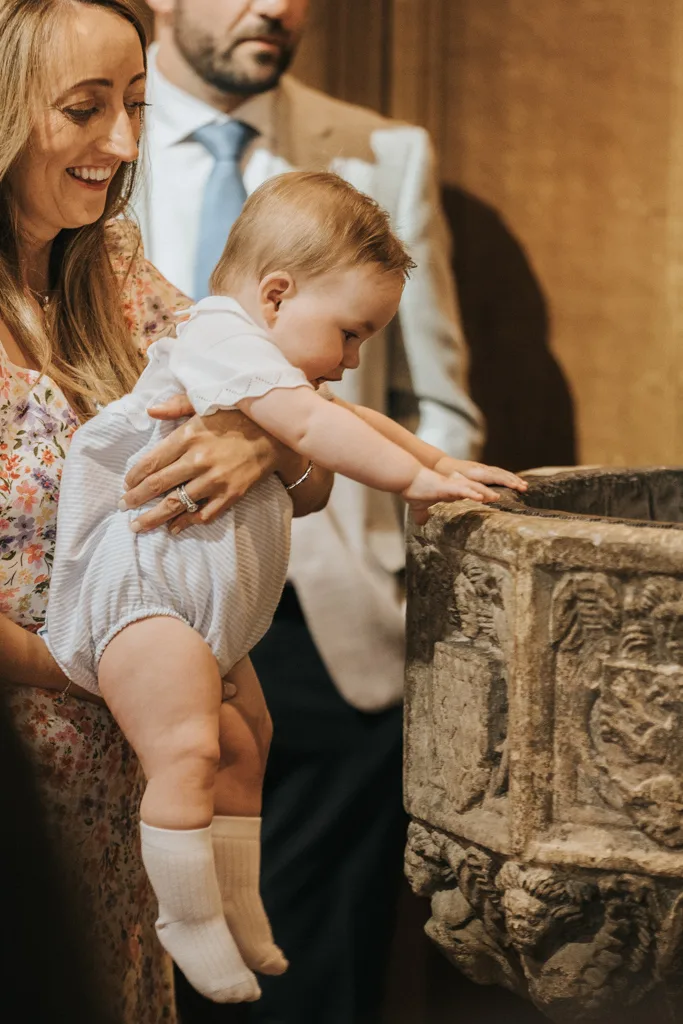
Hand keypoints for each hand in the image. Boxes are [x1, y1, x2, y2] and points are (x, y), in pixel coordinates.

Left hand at [120, 395, 278, 532]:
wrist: (276, 434)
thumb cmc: (239, 416)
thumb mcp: (207, 402)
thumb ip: (177, 405)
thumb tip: (150, 410)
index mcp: (188, 436)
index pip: (152, 461)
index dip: (134, 476)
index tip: (126, 485)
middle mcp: (198, 460)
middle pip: (158, 485)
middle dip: (136, 499)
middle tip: (124, 507)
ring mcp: (215, 480)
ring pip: (176, 504)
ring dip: (154, 517)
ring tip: (139, 525)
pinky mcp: (231, 494)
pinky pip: (204, 514)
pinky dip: (187, 523)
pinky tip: (174, 528)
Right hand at [402, 466, 500, 525]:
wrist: (406, 480)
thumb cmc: (414, 491)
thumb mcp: (419, 507)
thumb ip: (422, 514)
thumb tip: (420, 523)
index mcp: (452, 491)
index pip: (471, 492)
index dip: (483, 495)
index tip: (494, 500)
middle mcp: (455, 487)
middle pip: (477, 488)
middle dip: (490, 492)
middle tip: (501, 497)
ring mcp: (452, 485)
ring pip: (473, 487)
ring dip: (485, 492)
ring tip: (497, 497)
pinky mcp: (446, 486)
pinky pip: (462, 490)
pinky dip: (472, 493)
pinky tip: (482, 497)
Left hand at [434, 456, 526, 491]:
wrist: (442, 465)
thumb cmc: (446, 477)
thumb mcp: (452, 483)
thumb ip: (463, 488)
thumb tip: (474, 495)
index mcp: (475, 472)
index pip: (494, 477)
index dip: (506, 481)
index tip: (516, 486)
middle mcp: (481, 469)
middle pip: (500, 474)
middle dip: (513, 480)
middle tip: (525, 488)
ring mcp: (482, 468)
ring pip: (500, 472)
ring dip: (513, 478)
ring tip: (524, 485)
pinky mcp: (483, 469)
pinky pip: (498, 472)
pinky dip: (507, 476)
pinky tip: (514, 481)